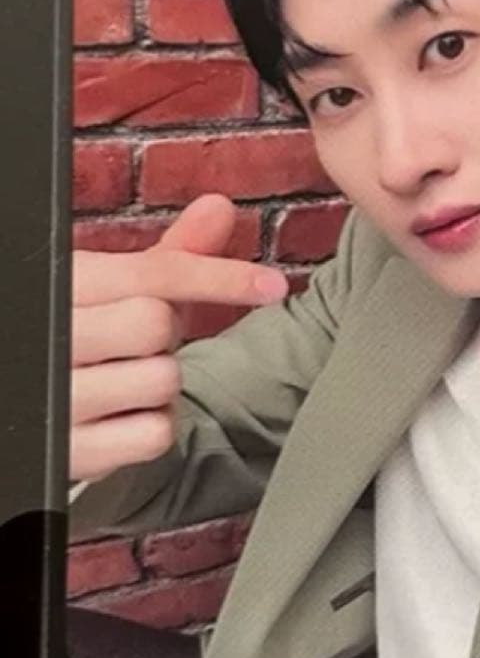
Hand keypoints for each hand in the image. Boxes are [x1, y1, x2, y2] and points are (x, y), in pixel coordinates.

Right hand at [70, 194, 287, 483]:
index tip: (272, 285)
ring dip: (160, 383)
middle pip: (157, 324)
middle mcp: (54, 336)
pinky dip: (153, 426)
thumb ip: (171, 255)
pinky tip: (125, 415)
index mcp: (68, 285)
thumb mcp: (114, 289)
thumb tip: (220, 206)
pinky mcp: (72, 451)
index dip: (221, 277)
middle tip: (139, 342)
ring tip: (127, 378)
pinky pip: (153, 433)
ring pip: (160, 380)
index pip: (155, 274)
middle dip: (165, 334)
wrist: (29, 399)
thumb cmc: (85, 337)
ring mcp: (60, 397)